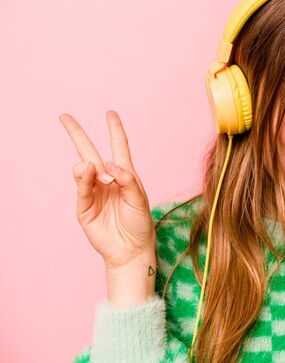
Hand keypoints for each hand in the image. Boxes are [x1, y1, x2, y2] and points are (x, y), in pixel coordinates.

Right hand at [59, 111, 154, 270]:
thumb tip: (107, 165)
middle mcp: (107, 181)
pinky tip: (89, 172)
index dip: (115, 130)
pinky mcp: (84, 207)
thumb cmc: (140, 223)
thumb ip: (127, 179)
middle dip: (77, 134)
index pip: (118, 147)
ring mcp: (94, 193)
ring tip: (95, 169)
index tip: (110, 113)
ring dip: (88, 165)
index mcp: (125, 175)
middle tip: (65, 117)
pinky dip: (84, 179)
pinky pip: (82, 189)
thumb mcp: (140, 198)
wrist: (132, 249)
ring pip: (84, 169)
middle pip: (90, 152)